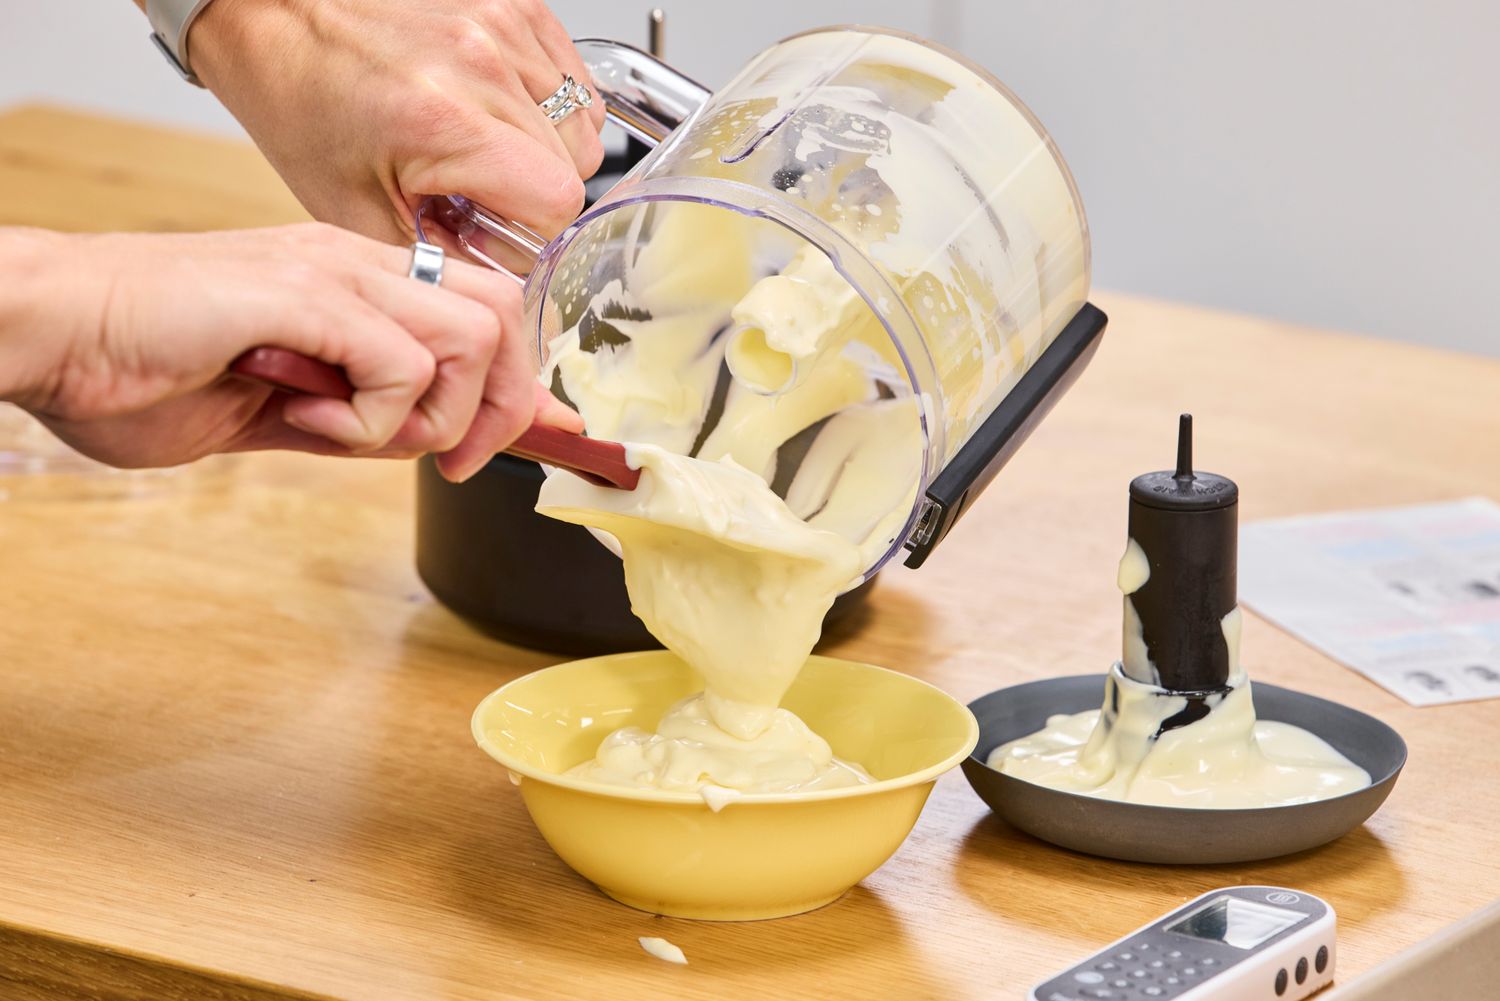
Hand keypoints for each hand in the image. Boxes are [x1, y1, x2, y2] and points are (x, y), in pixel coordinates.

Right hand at [0, 224, 581, 479]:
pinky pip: (400, 360)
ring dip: (430, 413)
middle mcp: (358, 265)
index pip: (487, 315)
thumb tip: (432, 440)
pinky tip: (306, 417)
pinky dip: (372, 417)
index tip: (530, 442)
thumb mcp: (284, 412)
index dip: (522, 386)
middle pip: (504, 318)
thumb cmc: (145, 370)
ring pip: (470, 336)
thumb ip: (363, 419)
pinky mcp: (303, 293)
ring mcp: (332, 271)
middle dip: (498, 408)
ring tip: (347, 431)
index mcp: (359, 284)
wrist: (50, 337)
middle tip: (453, 461)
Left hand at [189, 0, 606, 244]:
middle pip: (578, 164)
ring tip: (483, 146)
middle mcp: (484, 62)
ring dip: (544, 148)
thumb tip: (494, 286)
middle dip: (533, 192)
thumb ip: (435, 257)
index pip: (557, 202)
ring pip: (583, 121)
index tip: (489, 229)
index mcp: (445, 122)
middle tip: (476, 189)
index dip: (529, 231)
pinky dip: (545, 104)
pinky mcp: (513, 1)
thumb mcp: (351, 207)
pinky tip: (494, 109)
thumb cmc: (299, 95)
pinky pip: (571, 76)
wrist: (271, 10)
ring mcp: (503, 25)